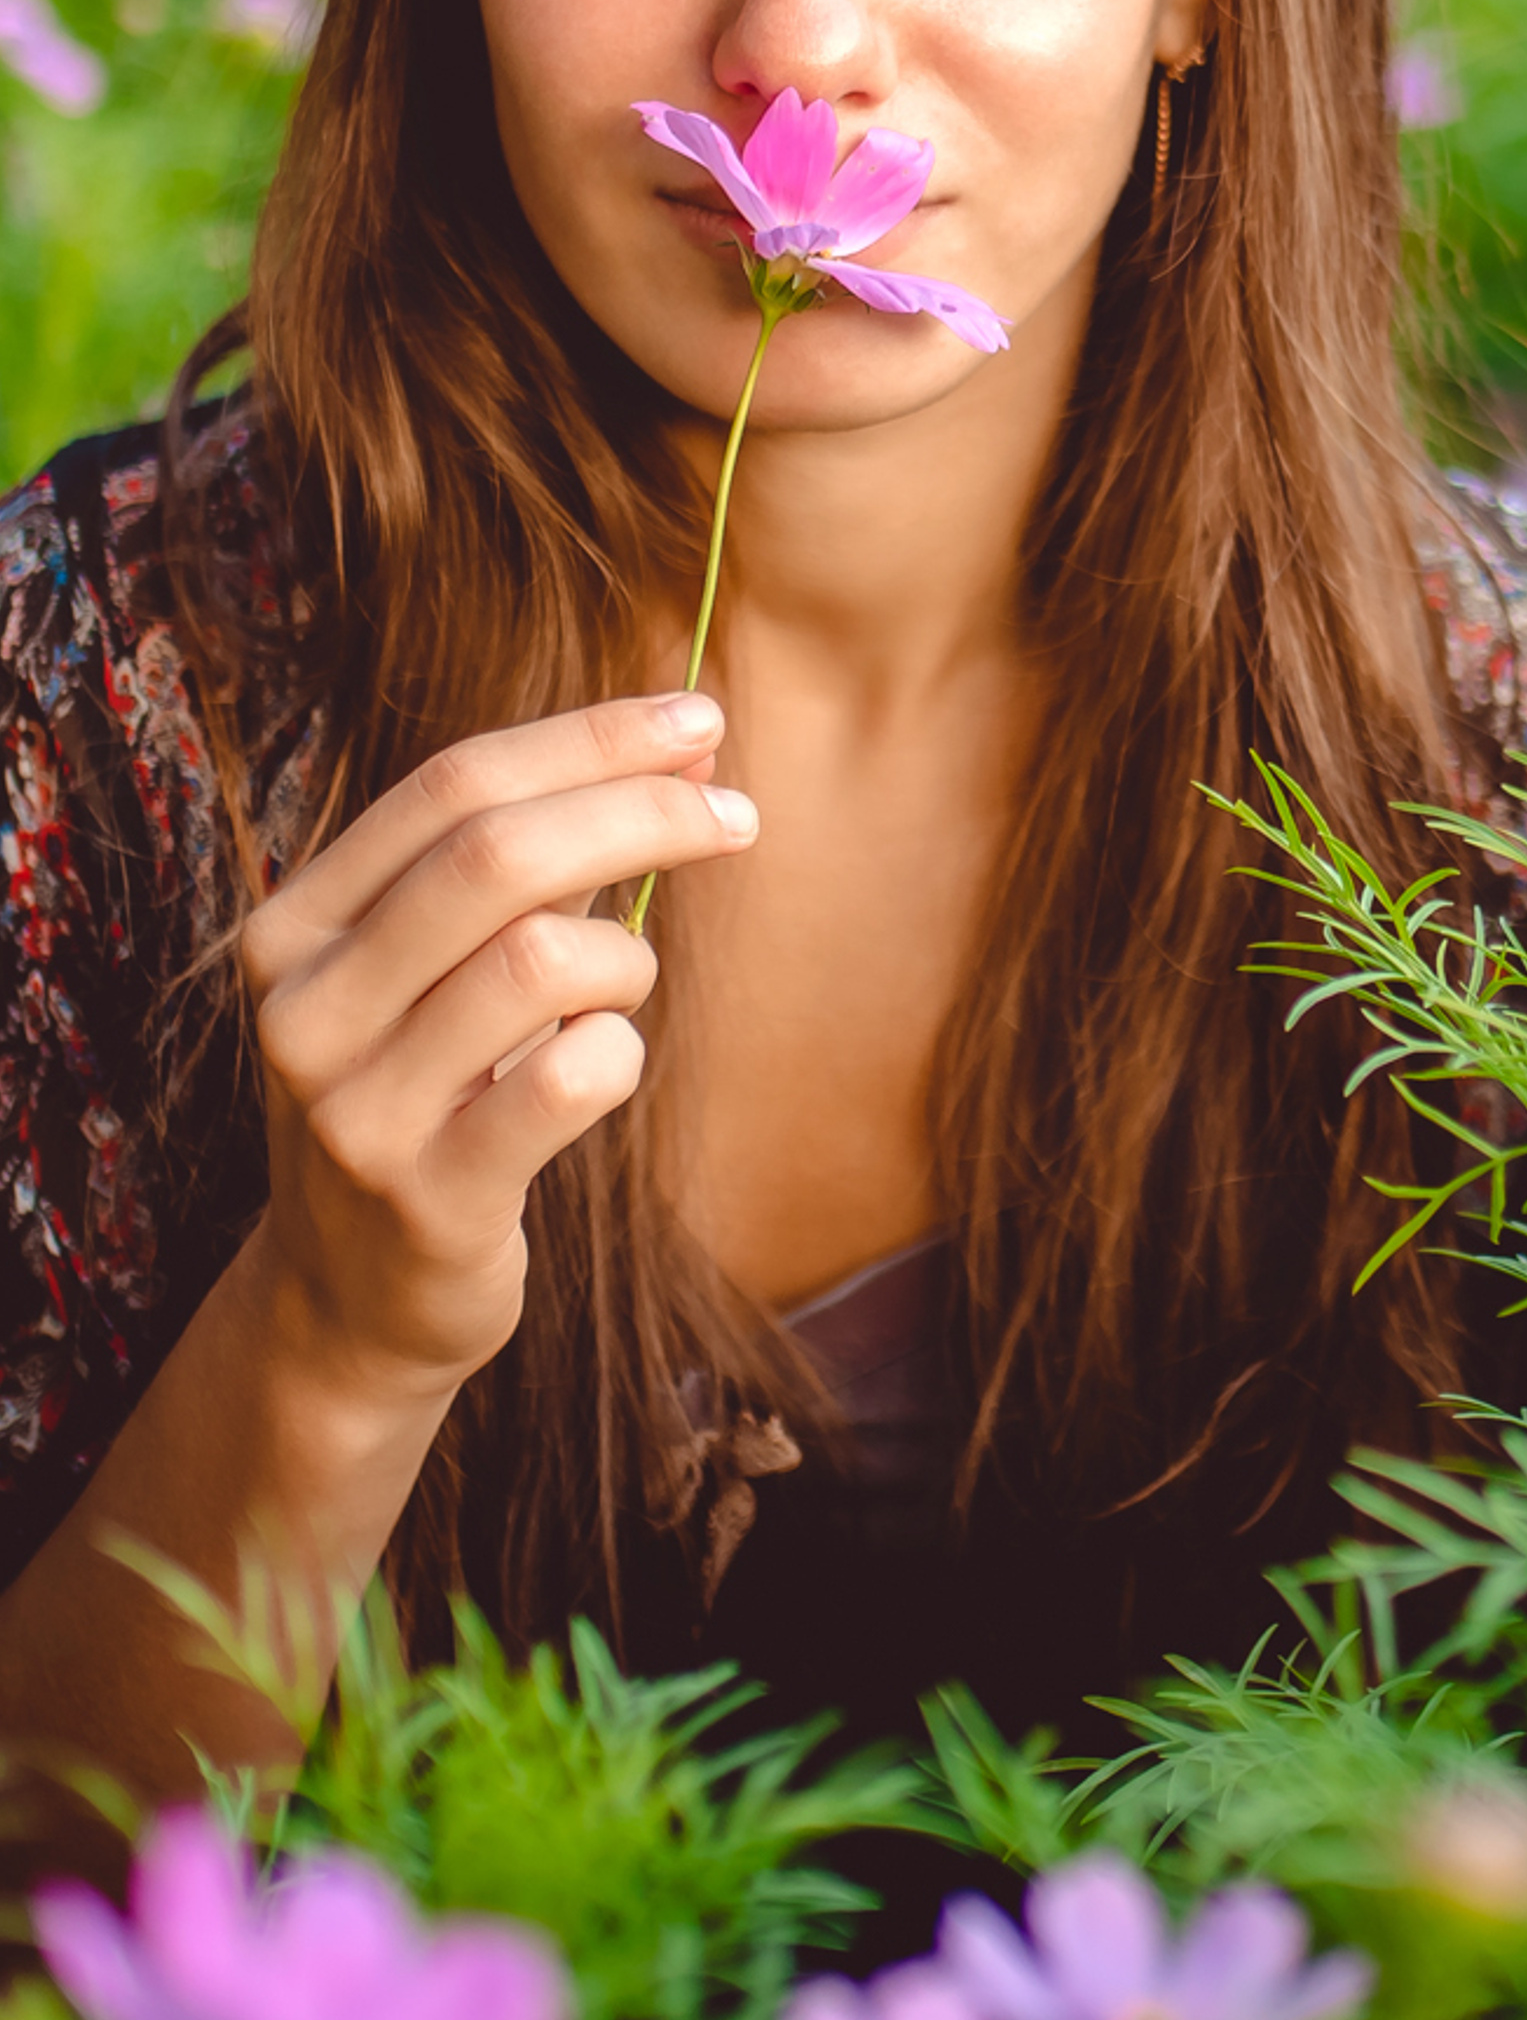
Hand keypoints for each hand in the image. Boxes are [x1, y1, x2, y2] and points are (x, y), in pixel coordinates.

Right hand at [241, 695, 756, 1403]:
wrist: (352, 1301)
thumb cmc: (429, 1096)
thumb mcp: (439, 969)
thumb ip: (536, 861)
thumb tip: (689, 740)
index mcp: (296, 925)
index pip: (453, 784)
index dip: (590, 738)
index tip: (699, 718)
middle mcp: (305, 1008)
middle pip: (496, 856)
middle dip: (640, 813)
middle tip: (736, 816)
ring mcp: (355, 1109)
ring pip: (540, 961)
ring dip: (628, 957)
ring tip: (626, 988)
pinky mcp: (428, 1197)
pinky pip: (571, 1079)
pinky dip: (621, 1051)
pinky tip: (606, 1066)